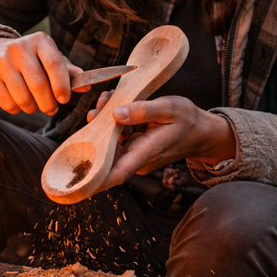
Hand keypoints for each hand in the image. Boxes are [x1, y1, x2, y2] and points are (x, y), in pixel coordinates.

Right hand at [0, 32, 85, 115]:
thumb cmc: (32, 60)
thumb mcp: (50, 59)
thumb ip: (68, 72)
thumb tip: (87, 86)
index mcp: (39, 41)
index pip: (54, 63)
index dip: (61, 84)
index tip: (65, 99)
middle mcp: (18, 47)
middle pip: (38, 83)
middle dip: (48, 103)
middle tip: (51, 109)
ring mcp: (0, 61)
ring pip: (22, 96)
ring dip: (32, 108)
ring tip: (35, 106)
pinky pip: (7, 103)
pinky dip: (16, 109)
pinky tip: (18, 104)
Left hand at [86, 94, 235, 191]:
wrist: (202, 132)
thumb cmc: (188, 120)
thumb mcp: (169, 108)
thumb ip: (142, 111)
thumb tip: (115, 113)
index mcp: (145, 153)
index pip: (115, 172)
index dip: (93, 177)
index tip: (74, 177)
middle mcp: (137, 159)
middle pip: (106, 152)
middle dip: (95, 131)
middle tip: (98, 107)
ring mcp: (135, 155)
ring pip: (109, 143)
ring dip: (103, 123)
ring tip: (107, 99)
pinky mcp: (134, 148)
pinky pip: (117, 138)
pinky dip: (113, 123)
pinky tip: (114, 105)